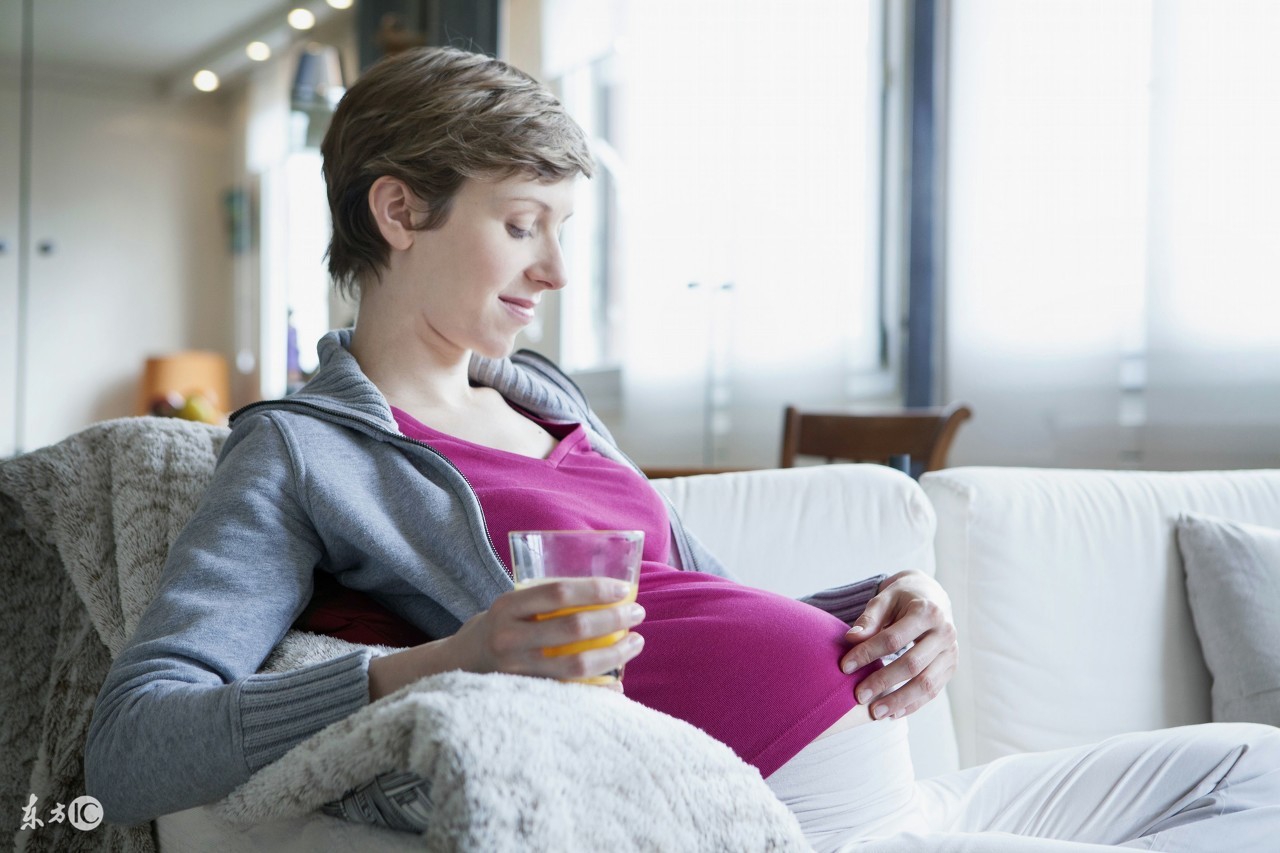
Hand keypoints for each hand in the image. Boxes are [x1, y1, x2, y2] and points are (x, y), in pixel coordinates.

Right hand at [454, 578, 645, 679]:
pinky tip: (618, 685)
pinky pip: (571, 693)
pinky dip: (599, 691)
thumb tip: (605, 592)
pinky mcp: (526, 694)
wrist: (456, 665)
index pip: (558, 592)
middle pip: (572, 628)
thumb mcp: (510, 604)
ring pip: (576, 665)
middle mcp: (509, 638)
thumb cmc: (497, 627)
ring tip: (635, 643)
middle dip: (613, 619)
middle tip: (637, 613)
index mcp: (507, 607)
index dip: (595, 589)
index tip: (624, 589)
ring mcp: (517, 670)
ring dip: (615, 654)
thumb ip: (544, 600)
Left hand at [838, 570, 956, 720]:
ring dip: (899, 701)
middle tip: (858, 696)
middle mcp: (944, 633)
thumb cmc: (902, 598)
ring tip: (874, 712)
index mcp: (927, 612)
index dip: (868, 653)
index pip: (893, 639)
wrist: (931, 597)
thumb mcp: (885, 599)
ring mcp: (951, 652)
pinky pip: (933, 691)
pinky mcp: (951, 667)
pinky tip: (892, 713)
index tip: (844, 667)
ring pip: (926, 684)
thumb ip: (869, 619)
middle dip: (883, 682)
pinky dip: (912, 704)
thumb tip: (851, 639)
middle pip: (912, 664)